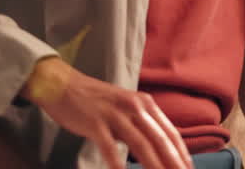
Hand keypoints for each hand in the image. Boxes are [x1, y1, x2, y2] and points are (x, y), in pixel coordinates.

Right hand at [22, 58, 190, 168]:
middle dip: (173, 163)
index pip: (170, 132)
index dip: (181, 153)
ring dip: (153, 166)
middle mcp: (134, 106)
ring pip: (140, 144)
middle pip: (159, 140)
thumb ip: (141, 124)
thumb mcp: (125, 106)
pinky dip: (117, 163)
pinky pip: (109, 147)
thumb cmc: (95, 101)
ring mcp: (115, 114)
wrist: (62, 84)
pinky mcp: (95, 123)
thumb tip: (159, 148)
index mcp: (144, 103)